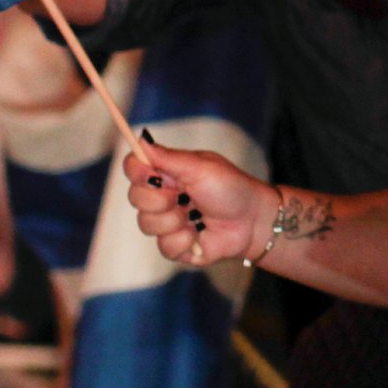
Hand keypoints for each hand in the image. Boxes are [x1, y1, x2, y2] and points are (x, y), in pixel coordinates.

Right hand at [123, 140, 275, 265]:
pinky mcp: (175, 246)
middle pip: (135, 198)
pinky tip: (199, 234)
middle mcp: (163, 197)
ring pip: (146, 224)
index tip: (152, 175)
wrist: (253, 221)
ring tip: (196, 216)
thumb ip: (168, 158)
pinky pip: (163, 247)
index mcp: (168, 173)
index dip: (137, 172)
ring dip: (175, 221)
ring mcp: (168, 222)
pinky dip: (184, 241)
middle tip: (184, 197)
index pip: (134, 168)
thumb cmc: (232, 188)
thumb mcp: (201, 167)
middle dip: (160, 200)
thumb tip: (140, 140)